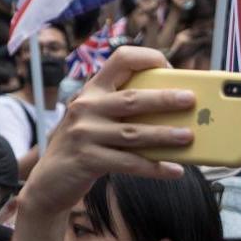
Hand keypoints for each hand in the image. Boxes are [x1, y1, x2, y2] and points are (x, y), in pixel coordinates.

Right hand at [20, 45, 193, 214]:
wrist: (49, 181)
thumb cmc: (83, 146)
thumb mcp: (96, 120)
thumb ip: (123, 111)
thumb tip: (174, 112)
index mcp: (92, 90)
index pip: (120, 60)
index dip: (147, 58)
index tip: (169, 67)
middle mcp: (86, 107)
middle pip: (131, 99)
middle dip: (164, 99)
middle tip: (190, 100)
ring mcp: (84, 133)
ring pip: (133, 133)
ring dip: (164, 135)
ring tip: (188, 137)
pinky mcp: (87, 159)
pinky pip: (129, 163)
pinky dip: (155, 167)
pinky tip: (175, 170)